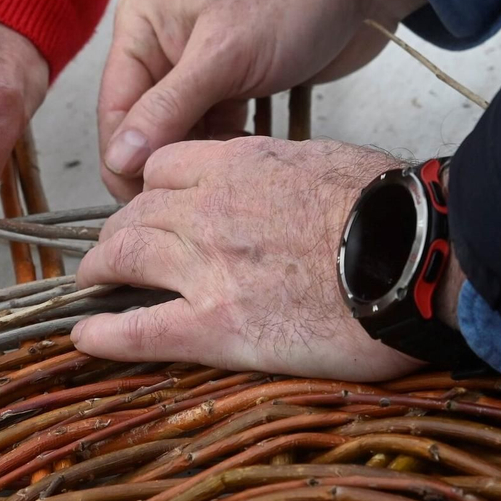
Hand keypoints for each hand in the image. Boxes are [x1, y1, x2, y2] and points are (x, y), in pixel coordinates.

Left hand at [74, 137, 427, 380]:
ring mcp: (207, 267)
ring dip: (100, 270)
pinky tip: (84, 337)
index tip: (152, 204)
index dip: (152, 187)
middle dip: (118, 231)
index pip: (166, 167)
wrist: (417, 258)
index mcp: (240, 164)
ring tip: (92, 283)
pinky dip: (103, 334)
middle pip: (137, 212)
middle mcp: (209, 208)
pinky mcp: (216, 325)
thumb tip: (284, 184)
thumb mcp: (331, 163)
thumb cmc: (395, 211)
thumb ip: (286, 171)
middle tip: (113, 251)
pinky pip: (139, 330)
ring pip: (125, 258)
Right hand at [98, 0, 425, 199]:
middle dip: (163, 163)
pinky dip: (224, 152)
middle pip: (144, 127)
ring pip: (180, 134)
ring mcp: (196, 70)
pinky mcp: (231, 86)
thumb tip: (119, 158)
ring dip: (197, 160)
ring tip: (222, 186)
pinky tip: (243, 169)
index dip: (124, 161)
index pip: (115, 110)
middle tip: (189, 203)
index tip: (145, 205)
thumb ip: (169, 108)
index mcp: (140, 28)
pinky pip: (213, 131)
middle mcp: (161, 49)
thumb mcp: (223, 54)